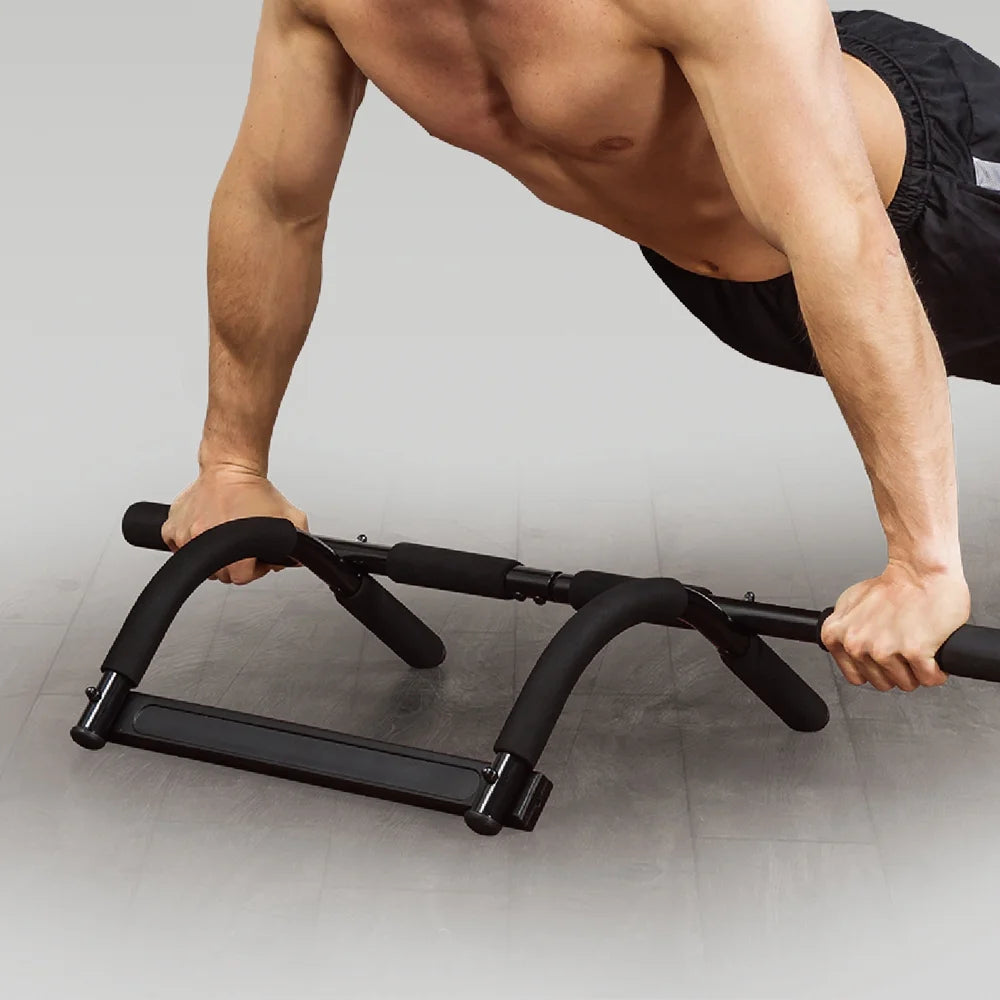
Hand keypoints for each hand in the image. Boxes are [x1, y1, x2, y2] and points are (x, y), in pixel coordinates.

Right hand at [162, 463, 309, 585]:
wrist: (231, 467)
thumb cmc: (254, 489)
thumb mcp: (289, 516)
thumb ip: (298, 541)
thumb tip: (293, 560)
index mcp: (233, 548)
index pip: (242, 577)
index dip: (255, 569)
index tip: (257, 558)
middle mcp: (206, 543)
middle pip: (220, 573)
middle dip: (234, 563)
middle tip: (242, 547)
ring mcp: (187, 536)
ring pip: (198, 561)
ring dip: (212, 554)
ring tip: (224, 535)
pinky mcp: (173, 526)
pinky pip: (177, 545)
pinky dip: (189, 543)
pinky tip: (205, 530)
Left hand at [820, 561, 970, 691]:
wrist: (920, 571)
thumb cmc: (892, 585)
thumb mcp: (851, 604)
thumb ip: (845, 627)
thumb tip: (846, 644)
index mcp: (837, 635)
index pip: (856, 676)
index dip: (875, 669)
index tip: (884, 658)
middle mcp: (856, 644)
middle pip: (883, 682)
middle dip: (897, 670)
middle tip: (904, 649)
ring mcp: (883, 649)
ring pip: (906, 683)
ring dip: (917, 671)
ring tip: (918, 647)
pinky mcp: (913, 652)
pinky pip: (929, 678)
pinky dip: (936, 671)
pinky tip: (933, 653)